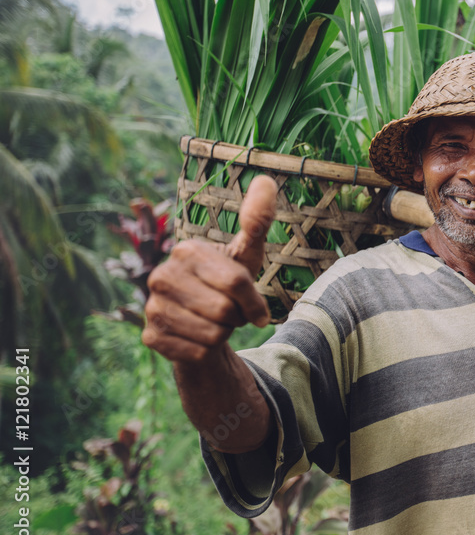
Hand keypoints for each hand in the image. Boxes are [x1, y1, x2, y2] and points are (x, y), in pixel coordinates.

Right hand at [142, 176, 278, 362]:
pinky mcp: (149, 337)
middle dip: (237, 318)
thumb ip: (257, 221)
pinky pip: (198, 353)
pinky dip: (208, 351)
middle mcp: (161, 276)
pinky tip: (198, 338)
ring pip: (212, 335)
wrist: (203, 322)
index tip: (253, 304)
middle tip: (229, 312)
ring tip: (214, 322)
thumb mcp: (246, 254)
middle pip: (224, 311)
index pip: (237, 282)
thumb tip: (266, 180)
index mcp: (186, 251)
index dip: (254, 300)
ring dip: (223, 335)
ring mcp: (152, 307)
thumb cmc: (227, 284)